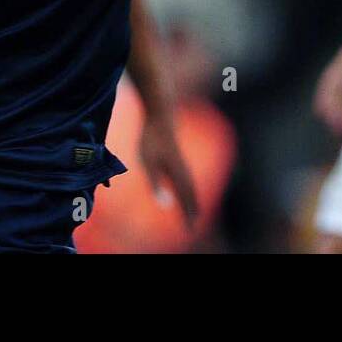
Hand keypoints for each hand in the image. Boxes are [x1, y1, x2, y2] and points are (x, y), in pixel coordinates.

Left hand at [138, 111, 198, 227]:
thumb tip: (166, 204)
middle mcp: (182, 169)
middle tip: (192, 223)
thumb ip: (157, 184)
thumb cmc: (152, 138)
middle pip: (190, 193)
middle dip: (191, 209)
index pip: (184, 198)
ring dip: (191, 199)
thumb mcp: (149, 163)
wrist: (160, 114)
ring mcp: (181, 162)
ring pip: (189, 185)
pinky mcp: (177, 157)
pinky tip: (184, 188)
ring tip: (193, 210)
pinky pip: (185, 177)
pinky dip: (187, 188)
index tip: (190, 228)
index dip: (186, 214)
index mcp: (177, 173)